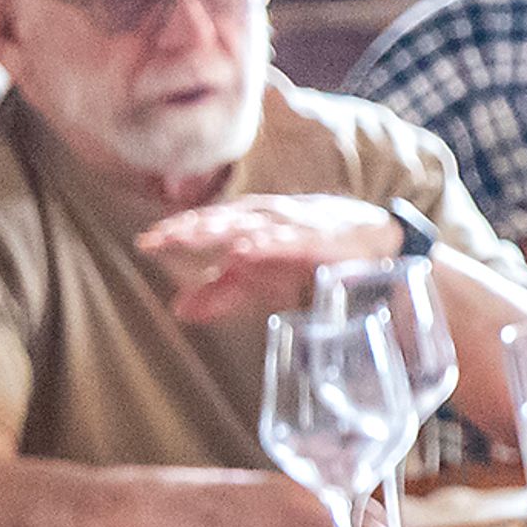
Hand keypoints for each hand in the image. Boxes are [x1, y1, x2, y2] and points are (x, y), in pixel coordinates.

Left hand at [137, 195, 398, 323]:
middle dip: (190, 228)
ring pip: (252, 223)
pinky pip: (291, 240)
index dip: (178, 231)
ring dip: (220, 229)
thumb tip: (178, 310)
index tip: (145, 243)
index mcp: (255, 221)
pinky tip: (245, 249)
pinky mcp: (324, 240)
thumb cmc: (318, 255)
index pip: (209, 221)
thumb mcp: (264, 278)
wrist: (381, 247)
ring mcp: (299, 225)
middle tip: (157, 240)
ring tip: (189, 237)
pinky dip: (267, 243)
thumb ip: (223, 290)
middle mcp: (273, 216)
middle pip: (224, 218)